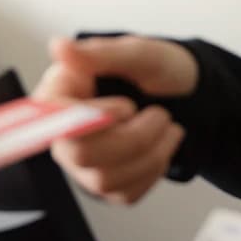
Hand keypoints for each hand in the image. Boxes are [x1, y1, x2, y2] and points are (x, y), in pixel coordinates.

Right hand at [34, 36, 195, 204]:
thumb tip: (60, 47)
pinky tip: (161, 146)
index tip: (127, 107)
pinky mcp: (105, 185)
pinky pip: (125, 193)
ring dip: (151, 154)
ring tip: (167, 126)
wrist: (186, 95)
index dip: (90, 118)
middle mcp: (64, 132)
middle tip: (160, 114)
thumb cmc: (157, 70)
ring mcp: (82, 163)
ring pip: (105, 180)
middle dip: (134, 138)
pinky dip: (154, 171)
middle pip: (82, 155)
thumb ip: (100, 54)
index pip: (54, 117)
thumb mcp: (138, 53)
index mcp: (63, 93)